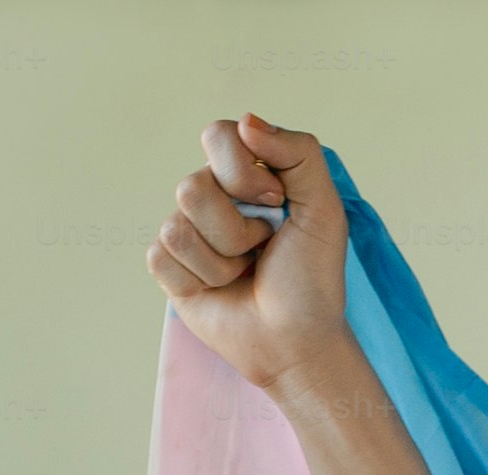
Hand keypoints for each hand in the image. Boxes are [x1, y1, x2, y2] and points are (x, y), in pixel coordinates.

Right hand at [144, 113, 350, 395]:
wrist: (298, 340)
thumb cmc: (313, 278)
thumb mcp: (324, 210)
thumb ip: (299, 153)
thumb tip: (247, 121)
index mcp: (246, 174)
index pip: (217, 136)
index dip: (241, 170)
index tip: (277, 202)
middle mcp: (212, 196)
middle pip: (193, 185)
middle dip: (238, 227)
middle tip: (266, 245)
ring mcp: (187, 230)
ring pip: (179, 225)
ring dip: (224, 259)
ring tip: (247, 272)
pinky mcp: (169, 266)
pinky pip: (163, 255)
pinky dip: (202, 278)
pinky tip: (222, 289)